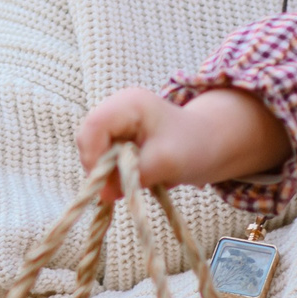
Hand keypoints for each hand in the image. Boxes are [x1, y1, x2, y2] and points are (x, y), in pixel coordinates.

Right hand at [75, 87, 288, 193]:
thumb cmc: (193, 146)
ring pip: (91, 149)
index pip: (94, 126)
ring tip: (129, 181)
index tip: (105, 182)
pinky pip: (100, 155)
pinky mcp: (115, 134)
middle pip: (87, 138)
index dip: (93, 155)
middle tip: (117, 188)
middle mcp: (116, 107)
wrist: (209, 144)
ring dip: (105, 170)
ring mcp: (114, 120)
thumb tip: (102, 194)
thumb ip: (132, 176)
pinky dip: (110, 170)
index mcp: (129, 103)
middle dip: (98, 166)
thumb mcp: (165, 163)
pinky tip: (129, 175)